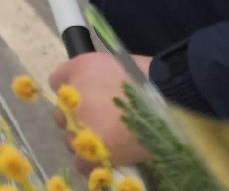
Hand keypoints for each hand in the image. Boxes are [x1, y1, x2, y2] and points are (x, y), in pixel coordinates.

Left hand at [49, 53, 152, 170]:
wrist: (171, 99)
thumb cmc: (152, 79)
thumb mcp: (121, 65)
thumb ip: (99, 79)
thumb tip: (96, 95)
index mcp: (80, 68)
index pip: (57, 81)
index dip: (72, 91)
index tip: (85, 98)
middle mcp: (73, 95)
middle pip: (61, 113)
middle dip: (76, 119)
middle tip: (100, 123)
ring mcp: (80, 123)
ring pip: (70, 139)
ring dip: (84, 141)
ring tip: (107, 142)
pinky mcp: (92, 149)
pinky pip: (82, 161)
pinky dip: (92, 162)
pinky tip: (105, 158)